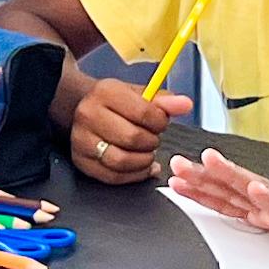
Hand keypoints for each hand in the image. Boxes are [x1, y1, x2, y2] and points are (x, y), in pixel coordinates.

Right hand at [66, 75, 193, 184]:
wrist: (86, 110)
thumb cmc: (117, 104)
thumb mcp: (141, 95)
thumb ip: (165, 102)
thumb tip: (185, 104)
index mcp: (106, 92)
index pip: (143, 112)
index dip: (160, 122)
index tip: (161, 123)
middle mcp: (89, 115)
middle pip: (132, 138)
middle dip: (151, 142)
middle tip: (153, 138)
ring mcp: (82, 140)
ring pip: (121, 161)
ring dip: (143, 161)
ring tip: (147, 153)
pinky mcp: (82, 161)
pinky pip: (113, 176)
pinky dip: (134, 175)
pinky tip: (141, 166)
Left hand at [174, 151, 268, 264]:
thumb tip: (251, 232)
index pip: (229, 200)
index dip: (202, 191)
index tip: (177, 181)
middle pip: (234, 191)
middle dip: (204, 179)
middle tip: (177, 165)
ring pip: (257, 191)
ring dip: (231, 177)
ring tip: (208, 162)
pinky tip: (256, 189)